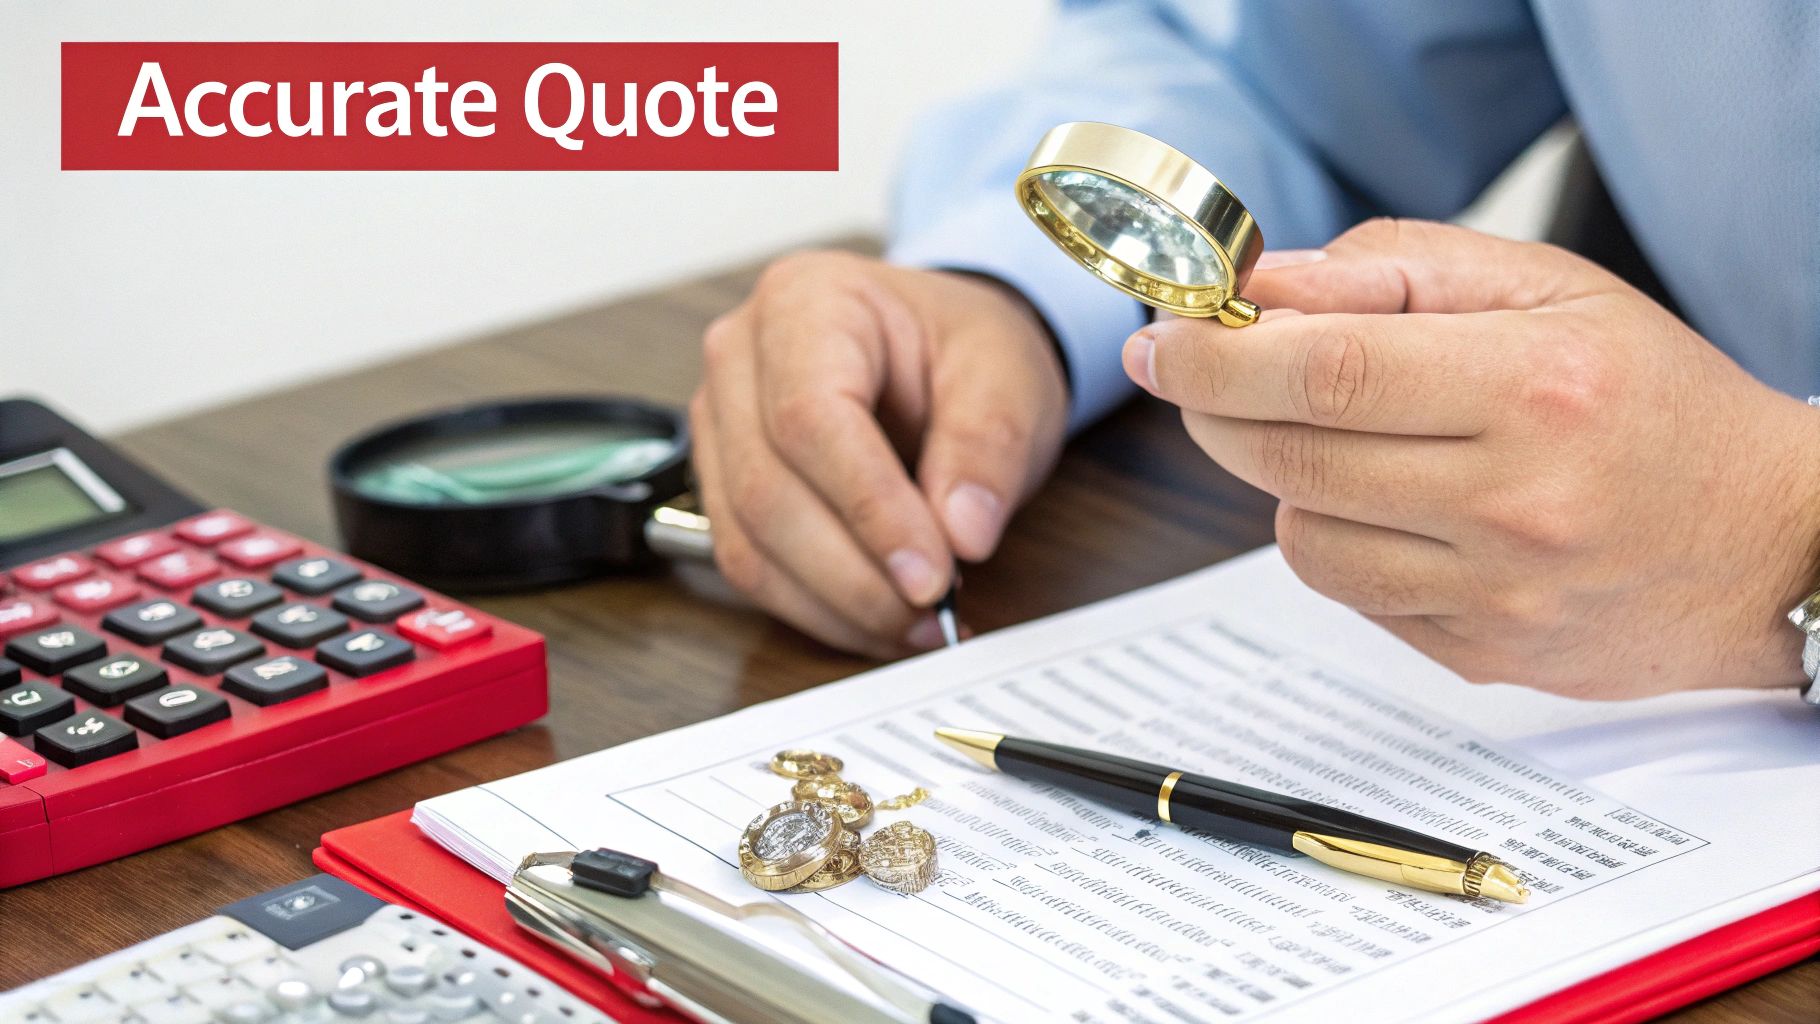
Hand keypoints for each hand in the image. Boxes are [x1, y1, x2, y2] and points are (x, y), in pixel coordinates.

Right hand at [692, 251, 1067, 656]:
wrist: (940, 358)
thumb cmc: (962, 352)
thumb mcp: (1008, 379)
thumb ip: (988, 448)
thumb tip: (963, 536)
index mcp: (806, 302)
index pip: (810, 418)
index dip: (870, 508)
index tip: (934, 573)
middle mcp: (740, 358)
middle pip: (768, 490)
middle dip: (856, 573)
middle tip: (935, 609)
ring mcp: (720, 425)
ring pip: (750, 542)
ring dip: (837, 606)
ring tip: (919, 624)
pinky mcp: (722, 486)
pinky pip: (751, 567)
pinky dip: (819, 611)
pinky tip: (882, 622)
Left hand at [1123, 219, 1819, 697]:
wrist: (1767, 542)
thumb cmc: (1656, 401)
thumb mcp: (1551, 288)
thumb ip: (1400, 269)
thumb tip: (1267, 287)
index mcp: (1534, 387)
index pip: (1325, 371)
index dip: (1217, 355)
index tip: (1161, 341)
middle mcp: (1513, 500)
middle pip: (1289, 458)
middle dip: (1216, 408)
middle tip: (1200, 372)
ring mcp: (1495, 593)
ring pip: (1301, 537)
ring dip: (1282, 480)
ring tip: (1337, 441)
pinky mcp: (1481, 656)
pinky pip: (1350, 594)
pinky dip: (1341, 541)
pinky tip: (1394, 506)